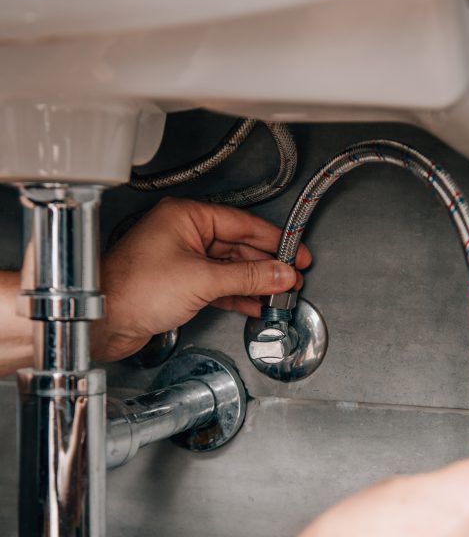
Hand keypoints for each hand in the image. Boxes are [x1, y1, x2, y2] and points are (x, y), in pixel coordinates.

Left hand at [92, 197, 311, 361]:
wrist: (103, 320)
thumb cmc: (134, 290)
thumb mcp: (202, 280)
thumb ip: (248, 277)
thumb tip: (280, 274)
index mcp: (186, 217)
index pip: (243, 224)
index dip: (275, 240)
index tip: (297, 252)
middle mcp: (183, 234)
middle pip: (239, 246)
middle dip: (268, 264)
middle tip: (293, 277)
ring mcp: (181, 260)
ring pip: (230, 267)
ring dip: (256, 282)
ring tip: (281, 293)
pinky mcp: (179, 284)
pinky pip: (218, 285)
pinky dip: (238, 295)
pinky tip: (256, 303)